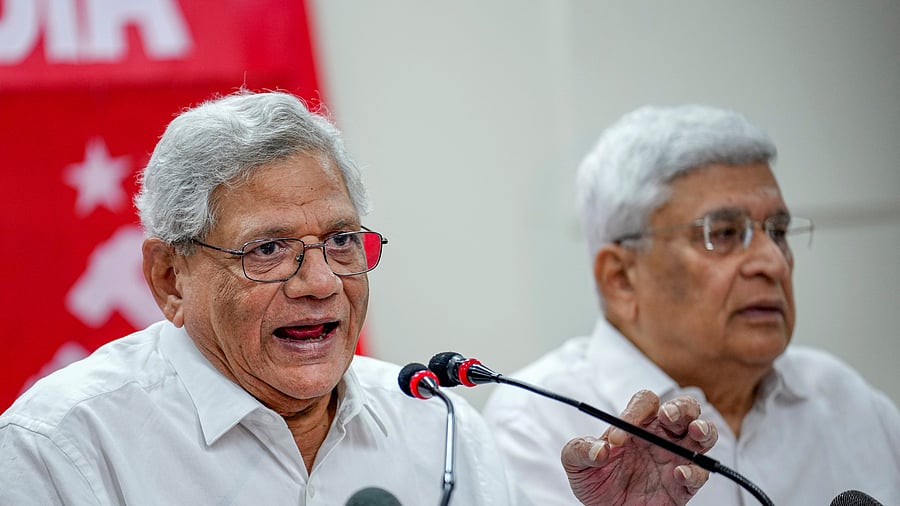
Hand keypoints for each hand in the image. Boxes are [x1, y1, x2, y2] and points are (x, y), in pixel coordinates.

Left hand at [560, 390, 716, 505]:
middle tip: (668, 416)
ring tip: (695, 431)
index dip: (634, 413)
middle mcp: (661, 438)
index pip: (645, 403)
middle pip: (684, 409)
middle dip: (681, 407)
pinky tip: (679, 473)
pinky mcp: (683, 486)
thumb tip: (598, 449)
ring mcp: (675, 460)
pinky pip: (699, 473)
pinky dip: (694, 471)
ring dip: (704, 429)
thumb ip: (579, 450)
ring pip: (703, 435)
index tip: (617, 439)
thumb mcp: (575, 465)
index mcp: (636, 425)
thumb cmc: (596, 483)